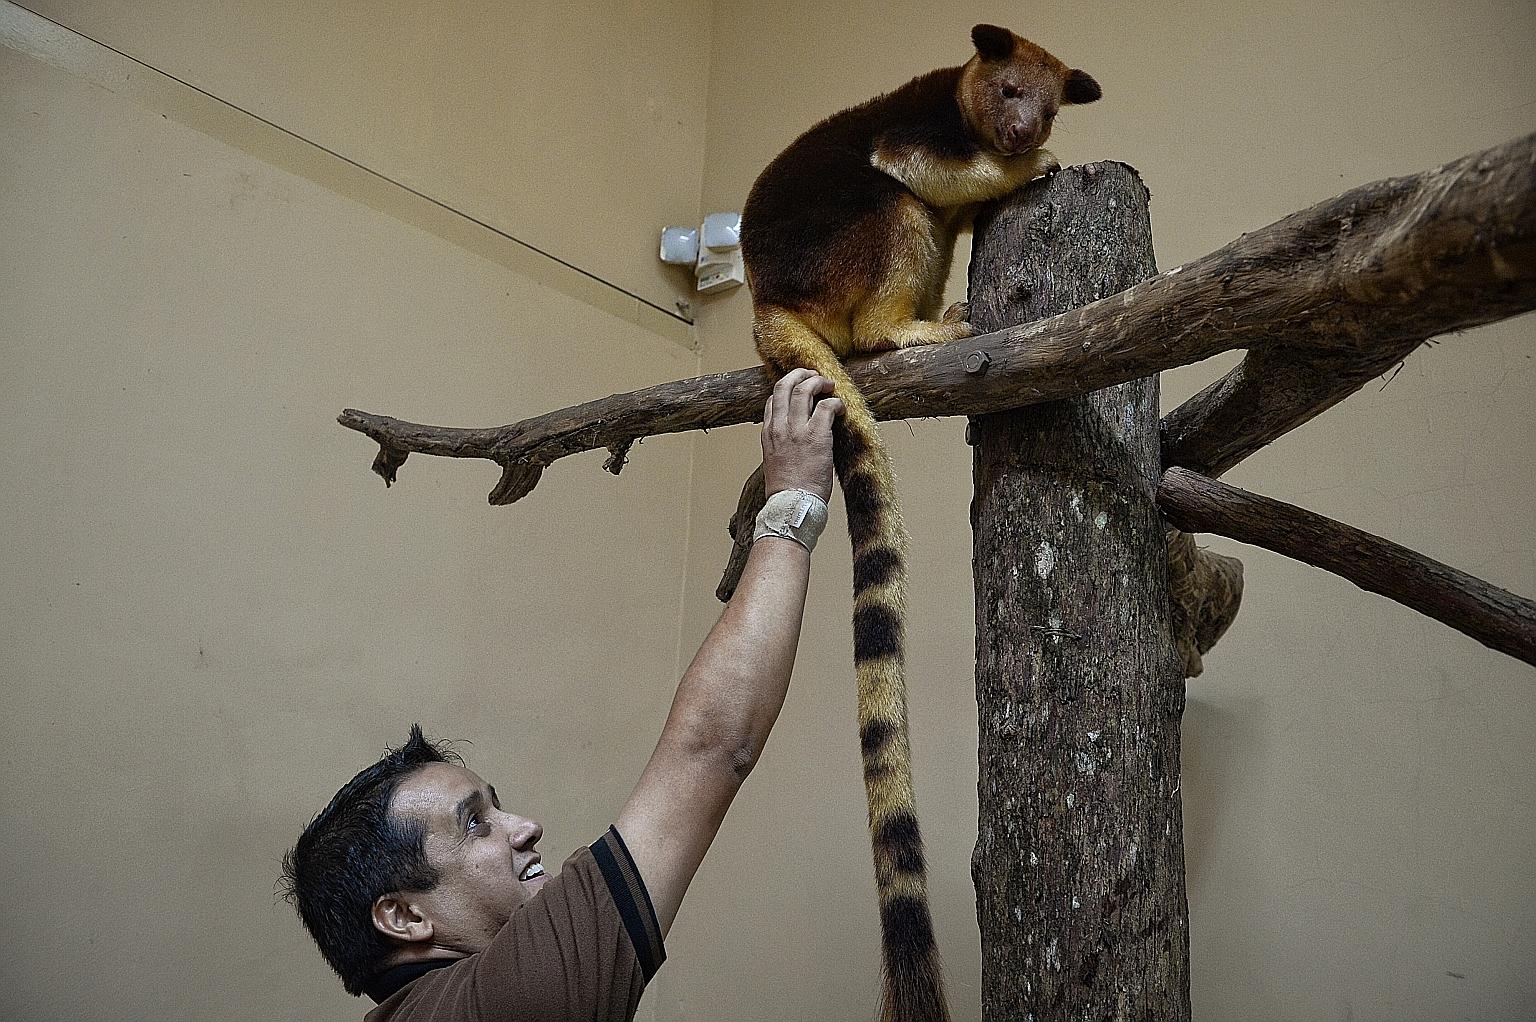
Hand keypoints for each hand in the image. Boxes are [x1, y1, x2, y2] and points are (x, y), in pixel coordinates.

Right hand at [761, 368, 842, 502]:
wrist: (792, 506)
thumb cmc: (788, 491)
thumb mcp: (775, 462)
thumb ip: (782, 444)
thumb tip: (796, 438)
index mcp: (768, 434)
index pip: (772, 399)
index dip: (787, 388)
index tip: (799, 388)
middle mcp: (779, 427)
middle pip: (784, 385)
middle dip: (800, 374)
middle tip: (813, 375)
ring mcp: (797, 430)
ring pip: (804, 389)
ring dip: (819, 382)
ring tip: (830, 385)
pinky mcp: (817, 436)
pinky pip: (827, 406)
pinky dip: (836, 402)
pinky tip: (841, 408)